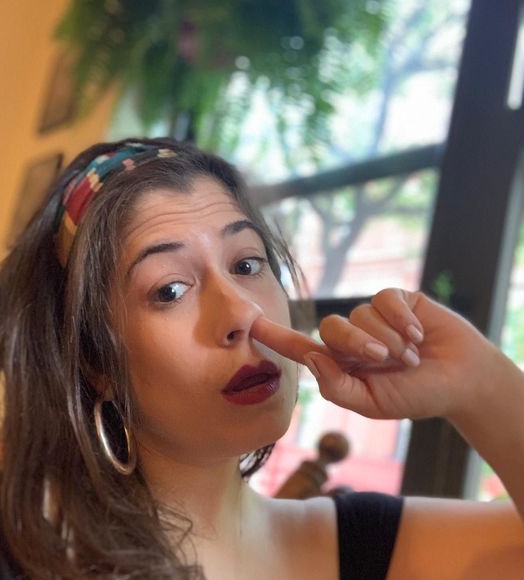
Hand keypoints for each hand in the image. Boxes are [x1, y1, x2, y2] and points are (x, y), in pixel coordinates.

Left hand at [251, 288, 500, 420]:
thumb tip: (311, 357)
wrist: (461, 380)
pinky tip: (420, 333)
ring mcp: (372, 317)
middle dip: (362, 347)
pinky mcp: (394, 299)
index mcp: (340, 364)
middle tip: (390, 362)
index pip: (301, 348)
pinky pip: (385, 300)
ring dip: (390, 340)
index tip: (249, 324)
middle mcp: (351, 337)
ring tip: (413, 353)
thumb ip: (338, 386)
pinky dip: (404, 320)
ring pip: (360, 315)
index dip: (274, 337)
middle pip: (332, 329)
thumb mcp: (373, 403)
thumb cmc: (417, 395)